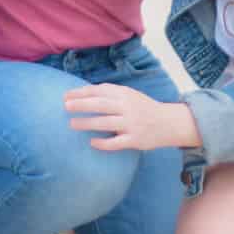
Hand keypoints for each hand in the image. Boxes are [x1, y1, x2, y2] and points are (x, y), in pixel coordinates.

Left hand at [64, 84, 199, 151]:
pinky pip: (116, 142)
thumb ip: (111, 94)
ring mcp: (131, 124)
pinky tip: (92, 142)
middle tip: (65, 106)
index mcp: (125, 94)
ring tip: (72, 123)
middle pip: (101, 104)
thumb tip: (84, 94)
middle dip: (82, 105)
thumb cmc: (143, 108)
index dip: (82, 92)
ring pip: (105, 123)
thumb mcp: (130, 95)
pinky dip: (103, 143)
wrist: (168, 123)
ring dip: (87, 123)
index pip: (100, 90)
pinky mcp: (135, 140)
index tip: (66, 95)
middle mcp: (128, 107)